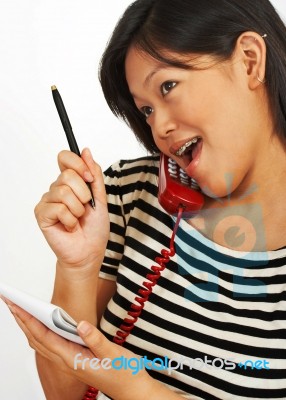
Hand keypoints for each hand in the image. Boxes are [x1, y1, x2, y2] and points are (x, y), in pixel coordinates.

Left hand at [4, 300, 155, 399]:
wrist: (131, 389)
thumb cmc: (123, 372)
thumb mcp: (113, 355)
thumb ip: (96, 340)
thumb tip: (80, 324)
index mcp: (73, 359)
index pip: (44, 337)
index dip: (29, 320)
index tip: (18, 306)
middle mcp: (67, 362)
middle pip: (36, 340)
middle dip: (22, 321)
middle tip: (11, 303)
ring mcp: (69, 362)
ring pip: (41, 343)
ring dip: (28, 327)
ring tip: (21, 311)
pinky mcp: (74, 360)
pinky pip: (50, 345)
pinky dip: (40, 333)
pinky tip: (42, 325)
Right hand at [34, 148, 108, 269]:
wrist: (89, 251)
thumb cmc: (95, 228)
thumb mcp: (101, 197)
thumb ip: (94, 175)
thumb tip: (86, 151)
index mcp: (70, 182)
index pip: (65, 157)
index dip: (78, 164)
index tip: (89, 178)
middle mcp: (57, 188)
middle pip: (67, 175)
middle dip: (83, 194)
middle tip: (85, 208)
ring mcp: (48, 201)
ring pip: (64, 192)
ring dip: (78, 209)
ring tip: (77, 219)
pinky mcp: (42, 214)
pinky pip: (58, 208)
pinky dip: (70, 220)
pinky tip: (69, 226)